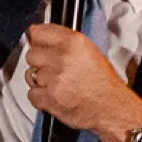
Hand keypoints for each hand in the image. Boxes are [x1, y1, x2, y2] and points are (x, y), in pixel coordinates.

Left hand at [23, 25, 141, 141]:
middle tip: (53, 70)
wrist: (112, 109)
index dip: (36, 40)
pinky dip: (40, 98)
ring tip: (58, 85)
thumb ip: (65, 43)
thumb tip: (42, 39)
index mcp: (74, 43)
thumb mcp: (90, 53)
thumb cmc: (104, 84)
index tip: (36, 44)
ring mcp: (54, 78)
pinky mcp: (49, 97)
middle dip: (39, 63)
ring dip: (40, 81)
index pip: (38, 32)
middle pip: (31, 54)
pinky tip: (55, 96)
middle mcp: (63, 58)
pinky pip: (32, 94)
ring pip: (30, 75)